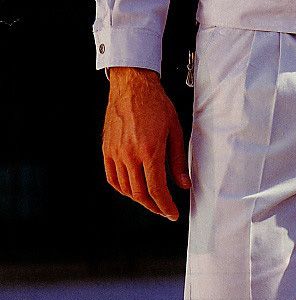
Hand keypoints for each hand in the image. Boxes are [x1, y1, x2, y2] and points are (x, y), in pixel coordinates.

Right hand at [102, 66, 191, 219]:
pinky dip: (122, 189)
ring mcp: (116, 153)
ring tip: (151, 200)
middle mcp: (130, 154)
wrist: (133, 86)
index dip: (165, 206)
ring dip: (139, 199)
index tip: (172, 213)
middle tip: (164, 210)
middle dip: (154, 206)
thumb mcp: (175, 130)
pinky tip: (132, 189)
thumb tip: (183, 183)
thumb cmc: (155, 103)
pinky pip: (112, 178)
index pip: (157, 189)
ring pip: (125, 189)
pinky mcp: (107, 150)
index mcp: (150, 150)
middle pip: (140, 193)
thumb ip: (178, 160)